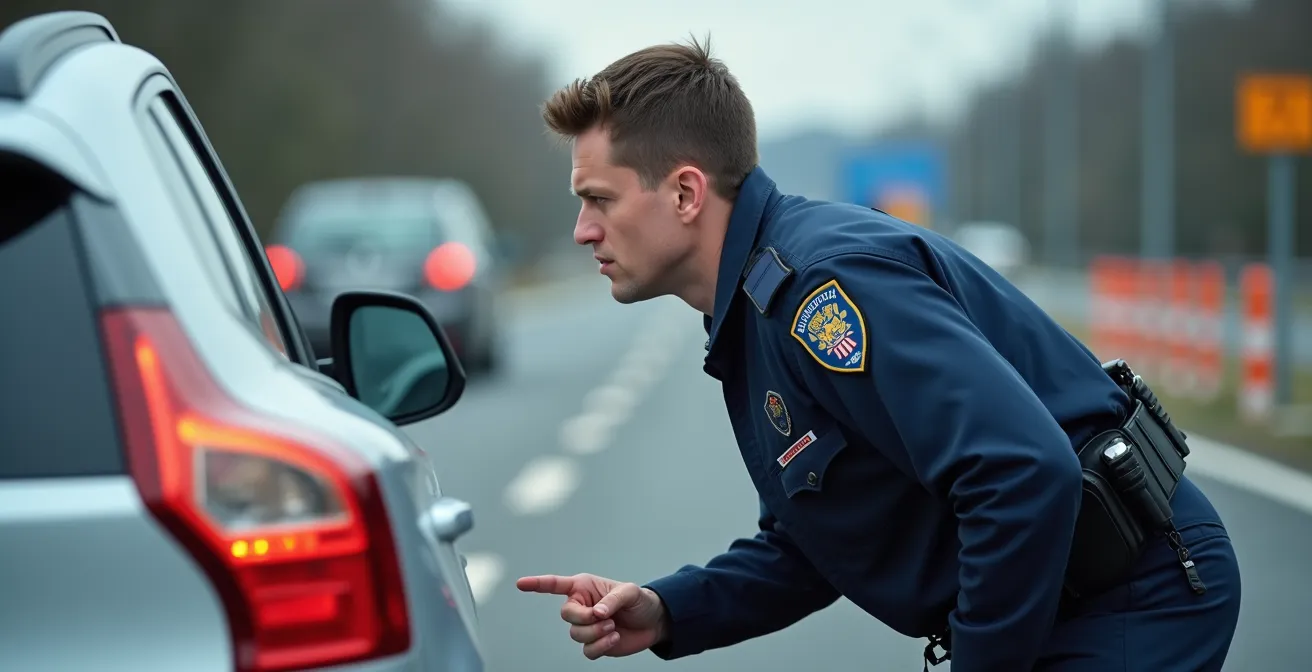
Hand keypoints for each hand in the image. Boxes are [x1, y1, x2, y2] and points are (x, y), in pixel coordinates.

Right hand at [516, 573, 668, 659]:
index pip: (556, 584)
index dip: (537, 584)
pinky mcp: (593, 643)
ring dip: (596, 632)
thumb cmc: (640, 600)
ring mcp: (586, 626)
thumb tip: (597, 614)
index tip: (520, 584)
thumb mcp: (630, 592)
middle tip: (605, 617)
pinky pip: (586, 650)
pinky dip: (600, 646)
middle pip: (566, 615)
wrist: (653, 622)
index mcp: (584, 587)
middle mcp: (581, 606)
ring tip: (613, 626)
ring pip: (576, 634)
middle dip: (585, 618)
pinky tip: (614, 638)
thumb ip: (612, 600)